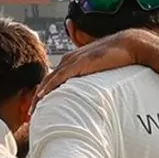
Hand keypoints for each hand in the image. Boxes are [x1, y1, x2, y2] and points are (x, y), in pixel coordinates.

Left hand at [35, 29, 152, 102]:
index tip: (39, 107)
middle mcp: (69, 59)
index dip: (44, 92)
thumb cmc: (117, 57)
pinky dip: (49, 87)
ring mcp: (73, 61)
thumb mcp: (100, 68)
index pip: (53, 78)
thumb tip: (92, 91)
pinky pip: (59, 77)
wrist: (128, 44)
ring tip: (33, 110)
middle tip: (31, 113)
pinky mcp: (79, 64)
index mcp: (72, 60)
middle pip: (47, 80)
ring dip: (39, 95)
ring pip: (49, 80)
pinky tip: (42, 96)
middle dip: (37, 97)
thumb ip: (92, 77)